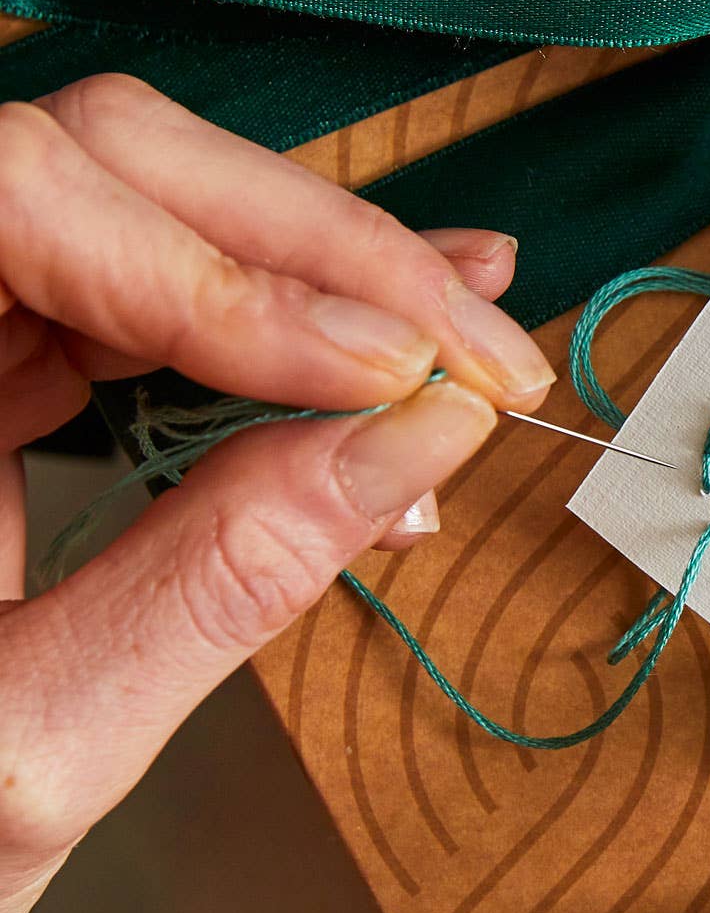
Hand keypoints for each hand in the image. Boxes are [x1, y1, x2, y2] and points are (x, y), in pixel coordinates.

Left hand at [0, 74, 553, 912]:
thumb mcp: (32, 744)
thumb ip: (220, 580)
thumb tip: (407, 448)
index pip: (25, 191)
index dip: (217, 260)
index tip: (372, 368)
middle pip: (104, 168)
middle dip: (307, 249)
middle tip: (461, 343)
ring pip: (144, 215)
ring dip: (321, 281)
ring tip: (462, 342)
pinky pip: (143, 306)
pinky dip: (279, 334)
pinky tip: (383, 355)